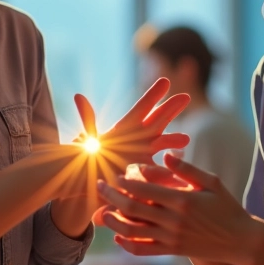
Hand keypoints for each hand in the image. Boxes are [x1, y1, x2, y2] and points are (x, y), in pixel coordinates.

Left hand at [73, 77, 189, 173]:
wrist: (94, 183)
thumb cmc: (90, 158)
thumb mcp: (88, 139)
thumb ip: (88, 119)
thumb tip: (78, 96)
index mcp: (127, 126)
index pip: (142, 107)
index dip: (153, 95)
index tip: (165, 81)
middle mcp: (141, 137)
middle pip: (158, 119)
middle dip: (171, 109)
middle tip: (185, 97)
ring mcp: (147, 154)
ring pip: (163, 143)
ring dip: (173, 140)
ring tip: (185, 139)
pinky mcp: (149, 172)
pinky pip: (161, 168)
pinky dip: (169, 166)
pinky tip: (178, 165)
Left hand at [96, 152, 256, 264]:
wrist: (241, 241)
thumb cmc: (227, 207)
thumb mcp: (211, 182)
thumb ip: (186, 168)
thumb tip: (165, 154)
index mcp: (182, 200)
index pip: (146, 189)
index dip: (127, 180)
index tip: (118, 173)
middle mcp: (174, 221)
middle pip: (133, 208)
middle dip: (112, 196)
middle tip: (100, 186)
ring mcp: (171, 238)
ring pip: (133, 231)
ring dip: (114, 221)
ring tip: (102, 211)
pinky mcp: (172, 251)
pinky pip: (144, 250)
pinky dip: (127, 244)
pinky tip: (118, 236)